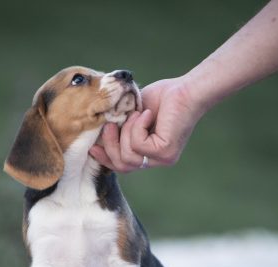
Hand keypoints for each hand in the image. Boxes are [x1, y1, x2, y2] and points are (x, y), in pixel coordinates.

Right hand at [89, 76, 204, 171]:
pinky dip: (138, 126)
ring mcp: (162, 158)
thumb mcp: (132, 114)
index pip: (124, 166)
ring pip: (129, 156)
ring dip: (127, 132)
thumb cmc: (162, 98)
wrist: (185, 89)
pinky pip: (139, 144)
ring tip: (136, 114)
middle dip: (111, 146)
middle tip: (111, 125)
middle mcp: (156, 160)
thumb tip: (97, 134)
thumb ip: (119, 126)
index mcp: (148, 154)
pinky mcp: (166, 151)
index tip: (93, 148)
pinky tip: (147, 114)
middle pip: (123, 166)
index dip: (106, 159)